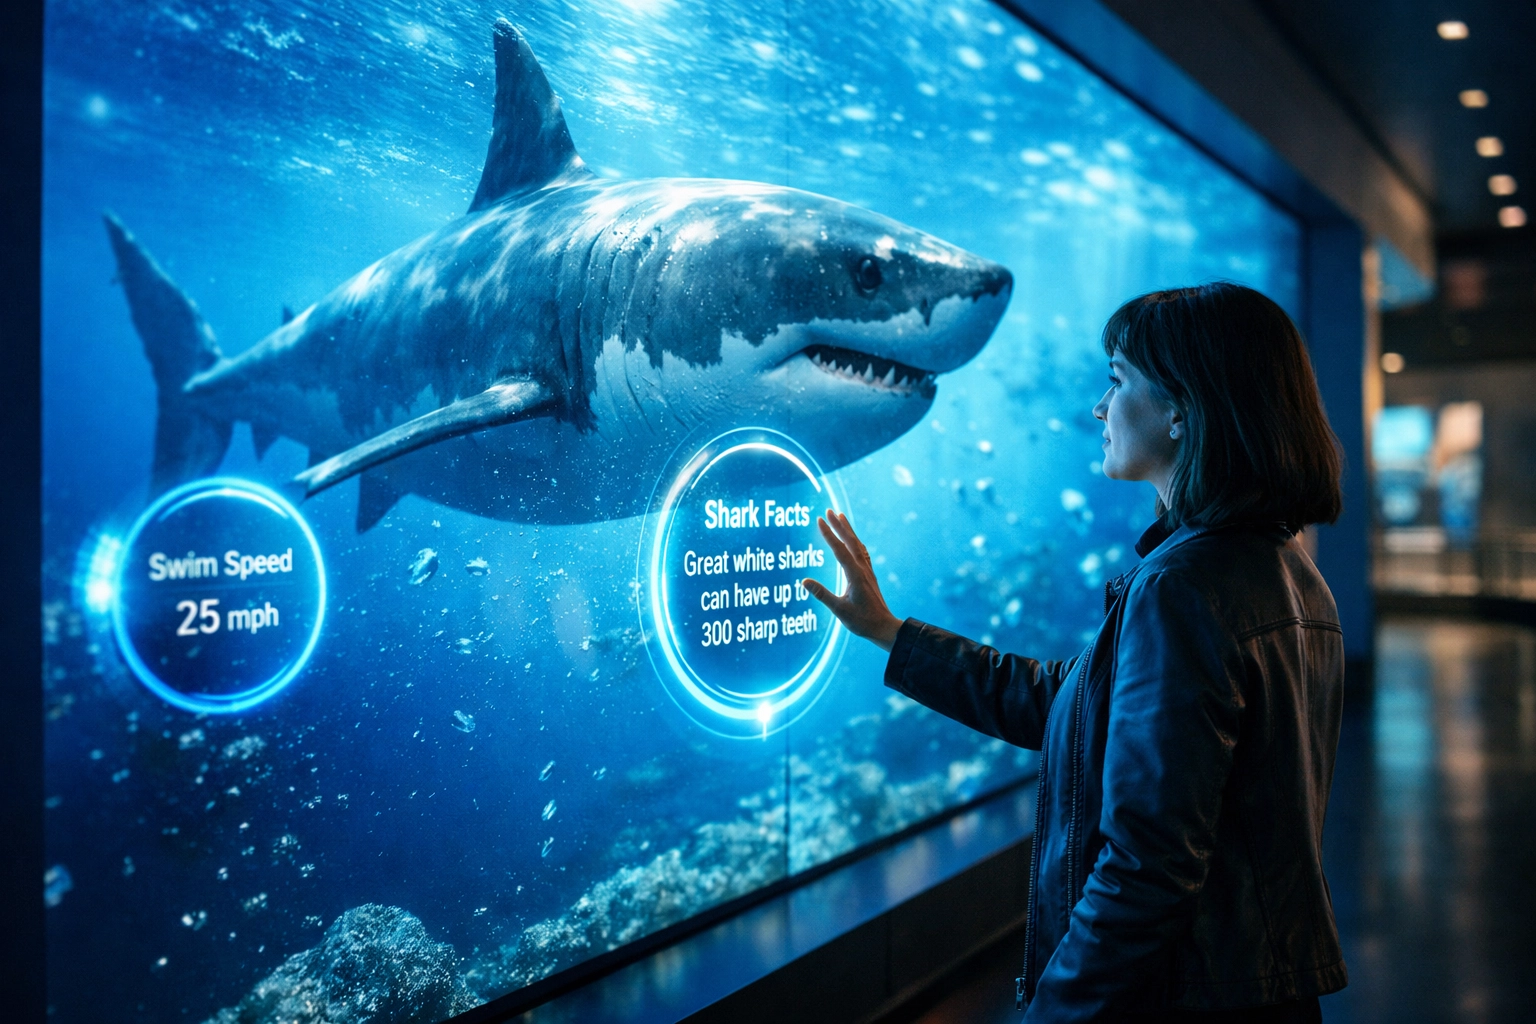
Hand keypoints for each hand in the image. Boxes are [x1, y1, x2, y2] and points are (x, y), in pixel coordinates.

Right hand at [803, 510, 902, 651]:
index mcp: (855, 575)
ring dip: (848, 530)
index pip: (839, 550)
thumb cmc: (862, 621)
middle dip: (839, 525)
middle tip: (829, 510)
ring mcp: (867, 571)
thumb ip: (822, 595)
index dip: (829, 534)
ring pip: (857, 545)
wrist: (884, 627)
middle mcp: (862, 569)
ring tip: (841, 517)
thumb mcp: (839, 610)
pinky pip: (862, 552)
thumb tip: (804, 582)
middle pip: (850, 542)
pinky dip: (855, 541)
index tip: (819, 520)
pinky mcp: (869, 575)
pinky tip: (853, 540)